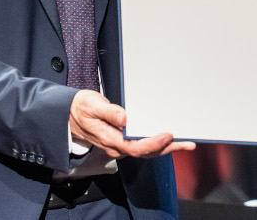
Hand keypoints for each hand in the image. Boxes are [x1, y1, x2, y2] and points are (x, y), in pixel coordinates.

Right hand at [69, 89, 194, 158]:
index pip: (135, 147)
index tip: (167, 135)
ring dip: (167, 147)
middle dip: (168, 148)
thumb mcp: (91, 105)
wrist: (69, 115)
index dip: (153, 143)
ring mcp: (121, 145)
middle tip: (186, 142)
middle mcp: (117, 146)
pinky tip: (171, 139)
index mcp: (110, 139)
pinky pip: (144, 145)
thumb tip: (124, 117)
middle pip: (146, 152)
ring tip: (186, 142)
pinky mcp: (124, 141)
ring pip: (147, 151)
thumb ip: (108, 112)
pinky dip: (159, 143)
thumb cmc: (81, 108)